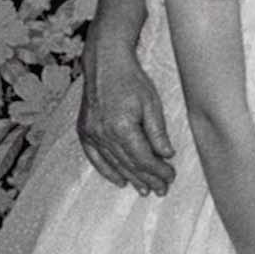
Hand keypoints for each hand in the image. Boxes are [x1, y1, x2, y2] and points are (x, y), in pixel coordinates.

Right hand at [77, 42, 175, 195]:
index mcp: (122, 127)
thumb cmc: (131, 79)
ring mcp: (91, 134)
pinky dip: (107, 171)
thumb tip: (166, 155)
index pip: (143, 158)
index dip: (158, 171)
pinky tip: (119, 180)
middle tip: (162, 189)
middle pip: (129, 164)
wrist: (105, 63)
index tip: (170, 177)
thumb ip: (158, 132)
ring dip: (130, 178)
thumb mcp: (152, 103)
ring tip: (145, 189)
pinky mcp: (84, 132)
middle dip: (148, 178)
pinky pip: (95, 158)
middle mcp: (103, 134)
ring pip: (114, 164)